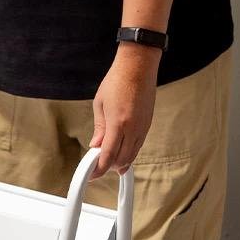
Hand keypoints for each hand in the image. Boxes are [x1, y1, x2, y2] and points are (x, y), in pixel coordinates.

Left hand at [90, 43, 159, 177]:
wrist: (139, 65)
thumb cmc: (117, 80)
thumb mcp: (100, 105)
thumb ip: (99, 129)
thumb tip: (96, 146)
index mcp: (118, 123)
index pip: (108, 156)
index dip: (99, 169)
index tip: (92, 174)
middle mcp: (133, 128)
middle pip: (121, 160)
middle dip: (109, 167)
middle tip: (97, 165)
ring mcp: (142, 127)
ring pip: (132, 155)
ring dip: (119, 162)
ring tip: (108, 161)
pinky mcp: (147, 124)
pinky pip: (138, 146)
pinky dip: (129, 153)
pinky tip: (121, 154)